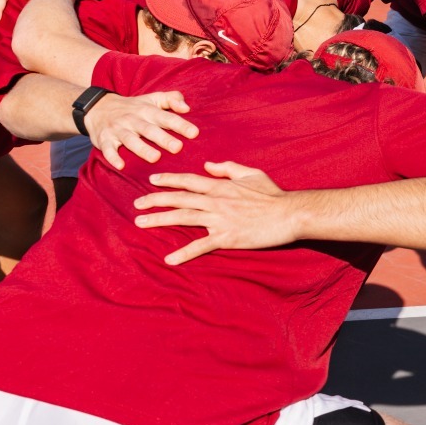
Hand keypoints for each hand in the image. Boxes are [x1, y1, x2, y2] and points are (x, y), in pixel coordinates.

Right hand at [85, 90, 197, 169]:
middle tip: (177, 148)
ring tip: (155, 158)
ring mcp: (118, 129)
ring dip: (142, 149)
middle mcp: (133, 119)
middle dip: (163, 138)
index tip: (194, 133)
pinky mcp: (104, 139)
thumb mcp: (152, 98)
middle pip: (149, 129)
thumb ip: (172, 99)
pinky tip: (120, 165)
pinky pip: (108, 149)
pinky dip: (113, 157)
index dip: (180, 124)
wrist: (97, 107)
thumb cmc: (133, 107)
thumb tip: (187, 108)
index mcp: (147, 110)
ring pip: (130, 140)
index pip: (166, 117)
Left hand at [132, 161, 298, 263]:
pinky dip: (184, 253)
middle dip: (155, 200)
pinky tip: (169, 259)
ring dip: (160, 220)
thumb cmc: (273, 194)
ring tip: (141, 223)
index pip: (188, 181)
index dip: (168, 180)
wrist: (289, 213)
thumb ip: (227, 168)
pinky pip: (201, 246)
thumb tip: (209, 165)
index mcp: (220, 185)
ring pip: (183, 218)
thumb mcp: (251, 173)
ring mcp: (220, 219)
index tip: (151, 181)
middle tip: (136, 205)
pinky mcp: (227, 238)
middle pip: (179, 199)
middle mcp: (215, 201)